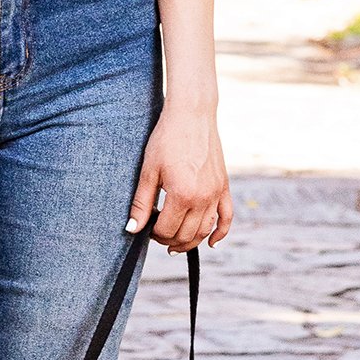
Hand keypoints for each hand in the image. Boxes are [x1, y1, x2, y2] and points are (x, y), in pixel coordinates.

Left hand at [127, 102, 229, 250]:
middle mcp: (203, 198)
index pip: (168, 229)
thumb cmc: (166, 139)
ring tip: (175, 244)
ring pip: (205, 230)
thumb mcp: (149, 170)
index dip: (154, 233)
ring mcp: (216, 193)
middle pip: (187, 234)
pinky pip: (227, 217)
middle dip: (169, 239)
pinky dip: (220, 233)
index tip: (146, 227)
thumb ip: (141, 203)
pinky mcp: (224, 186)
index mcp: (182, 194)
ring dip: (190, 242)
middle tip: (157, 233)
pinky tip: (211, 243)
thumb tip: (132, 229)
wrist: (192, 115)